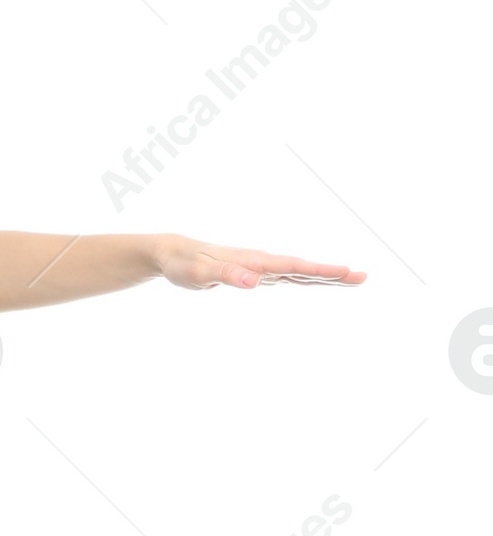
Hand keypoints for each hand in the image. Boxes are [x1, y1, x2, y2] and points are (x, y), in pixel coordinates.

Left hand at [155, 236, 366, 290]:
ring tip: (351, 279)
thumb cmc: (183, 264)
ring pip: (298, 272)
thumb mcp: (200, 274)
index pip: (293, 266)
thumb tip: (255, 281)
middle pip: (303, 268)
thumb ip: (227, 276)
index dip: (320, 271)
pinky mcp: (253, 273)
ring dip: (324, 276)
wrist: (173, 253)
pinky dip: (304, 278)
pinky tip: (316, 281)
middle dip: (332, 274)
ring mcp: (259, 267)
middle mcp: (260, 262)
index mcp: (253, 261)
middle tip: (363, 278)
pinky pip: (285, 276)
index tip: (346, 272)